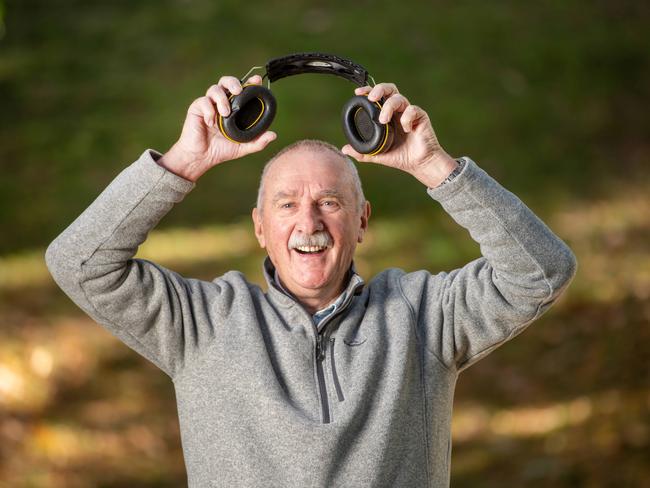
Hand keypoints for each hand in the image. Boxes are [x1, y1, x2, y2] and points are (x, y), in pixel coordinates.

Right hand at [158, 75, 276, 181]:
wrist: (202, 158)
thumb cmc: (221, 151)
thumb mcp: (243, 147)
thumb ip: (258, 142)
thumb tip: (273, 135)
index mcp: (234, 108)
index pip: (242, 90)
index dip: (249, 82)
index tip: (257, 81)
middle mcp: (221, 102)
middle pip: (226, 81)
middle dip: (233, 82)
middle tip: (238, 91)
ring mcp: (208, 104)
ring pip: (214, 89)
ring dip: (222, 99)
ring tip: (225, 113)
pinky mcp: (196, 108)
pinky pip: (203, 102)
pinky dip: (209, 111)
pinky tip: (211, 123)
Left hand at [341, 83, 457, 186]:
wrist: (420, 164)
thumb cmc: (401, 157)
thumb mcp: (378, 155)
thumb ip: (362, 152)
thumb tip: (344, 149)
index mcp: (388, 116)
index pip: (378, 97)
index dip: (368, 91)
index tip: (358, 93)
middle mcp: (398, 111)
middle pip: (390, 89)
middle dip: (379, 89)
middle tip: (371, 98)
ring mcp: (409, 113)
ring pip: (399, 98)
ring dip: (388, 107)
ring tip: (383, 120)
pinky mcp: (421, 117)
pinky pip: (412, 110)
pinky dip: (406, 118)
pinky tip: (405, 129)